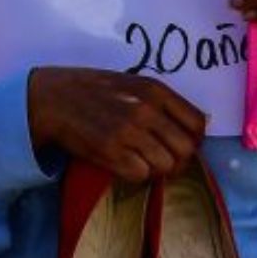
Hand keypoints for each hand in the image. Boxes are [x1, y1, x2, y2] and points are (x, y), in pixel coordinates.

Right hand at [26, 67, 205, 182]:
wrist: (54, 97)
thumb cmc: (95, 90)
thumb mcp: (134, 83)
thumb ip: (164, 101)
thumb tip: (202, 122)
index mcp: (155, 90)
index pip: (198, 123)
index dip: (195, 140)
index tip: (182, 145)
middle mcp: (146, 109)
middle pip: (186, 150)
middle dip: (178, 160)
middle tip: (163, 160)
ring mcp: (129, 131)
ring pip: (166, 166)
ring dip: (157, 169)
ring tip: (142, 162)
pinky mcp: (110, 151)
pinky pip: (141, 174)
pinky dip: (136, 174)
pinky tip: (125, 164)